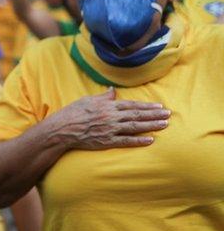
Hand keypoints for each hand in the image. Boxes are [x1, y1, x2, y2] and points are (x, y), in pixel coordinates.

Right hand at [45, 88, 168, 150]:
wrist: (61, 129)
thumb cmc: (72, 113)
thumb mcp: (87, 100)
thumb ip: (103, 96)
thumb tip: (112, 90)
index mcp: (107, 106)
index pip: (131, 105)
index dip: (147, 106)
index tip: (159, 106)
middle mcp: (111, 117)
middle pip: (137, 115)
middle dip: (154, 115)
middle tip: (168, 115)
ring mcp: (110, 129)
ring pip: (135, 127)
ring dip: (151, 126)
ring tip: (164, 125)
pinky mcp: (107, 141)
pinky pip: (126, 141)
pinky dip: (138, 140)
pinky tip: (150, 140)